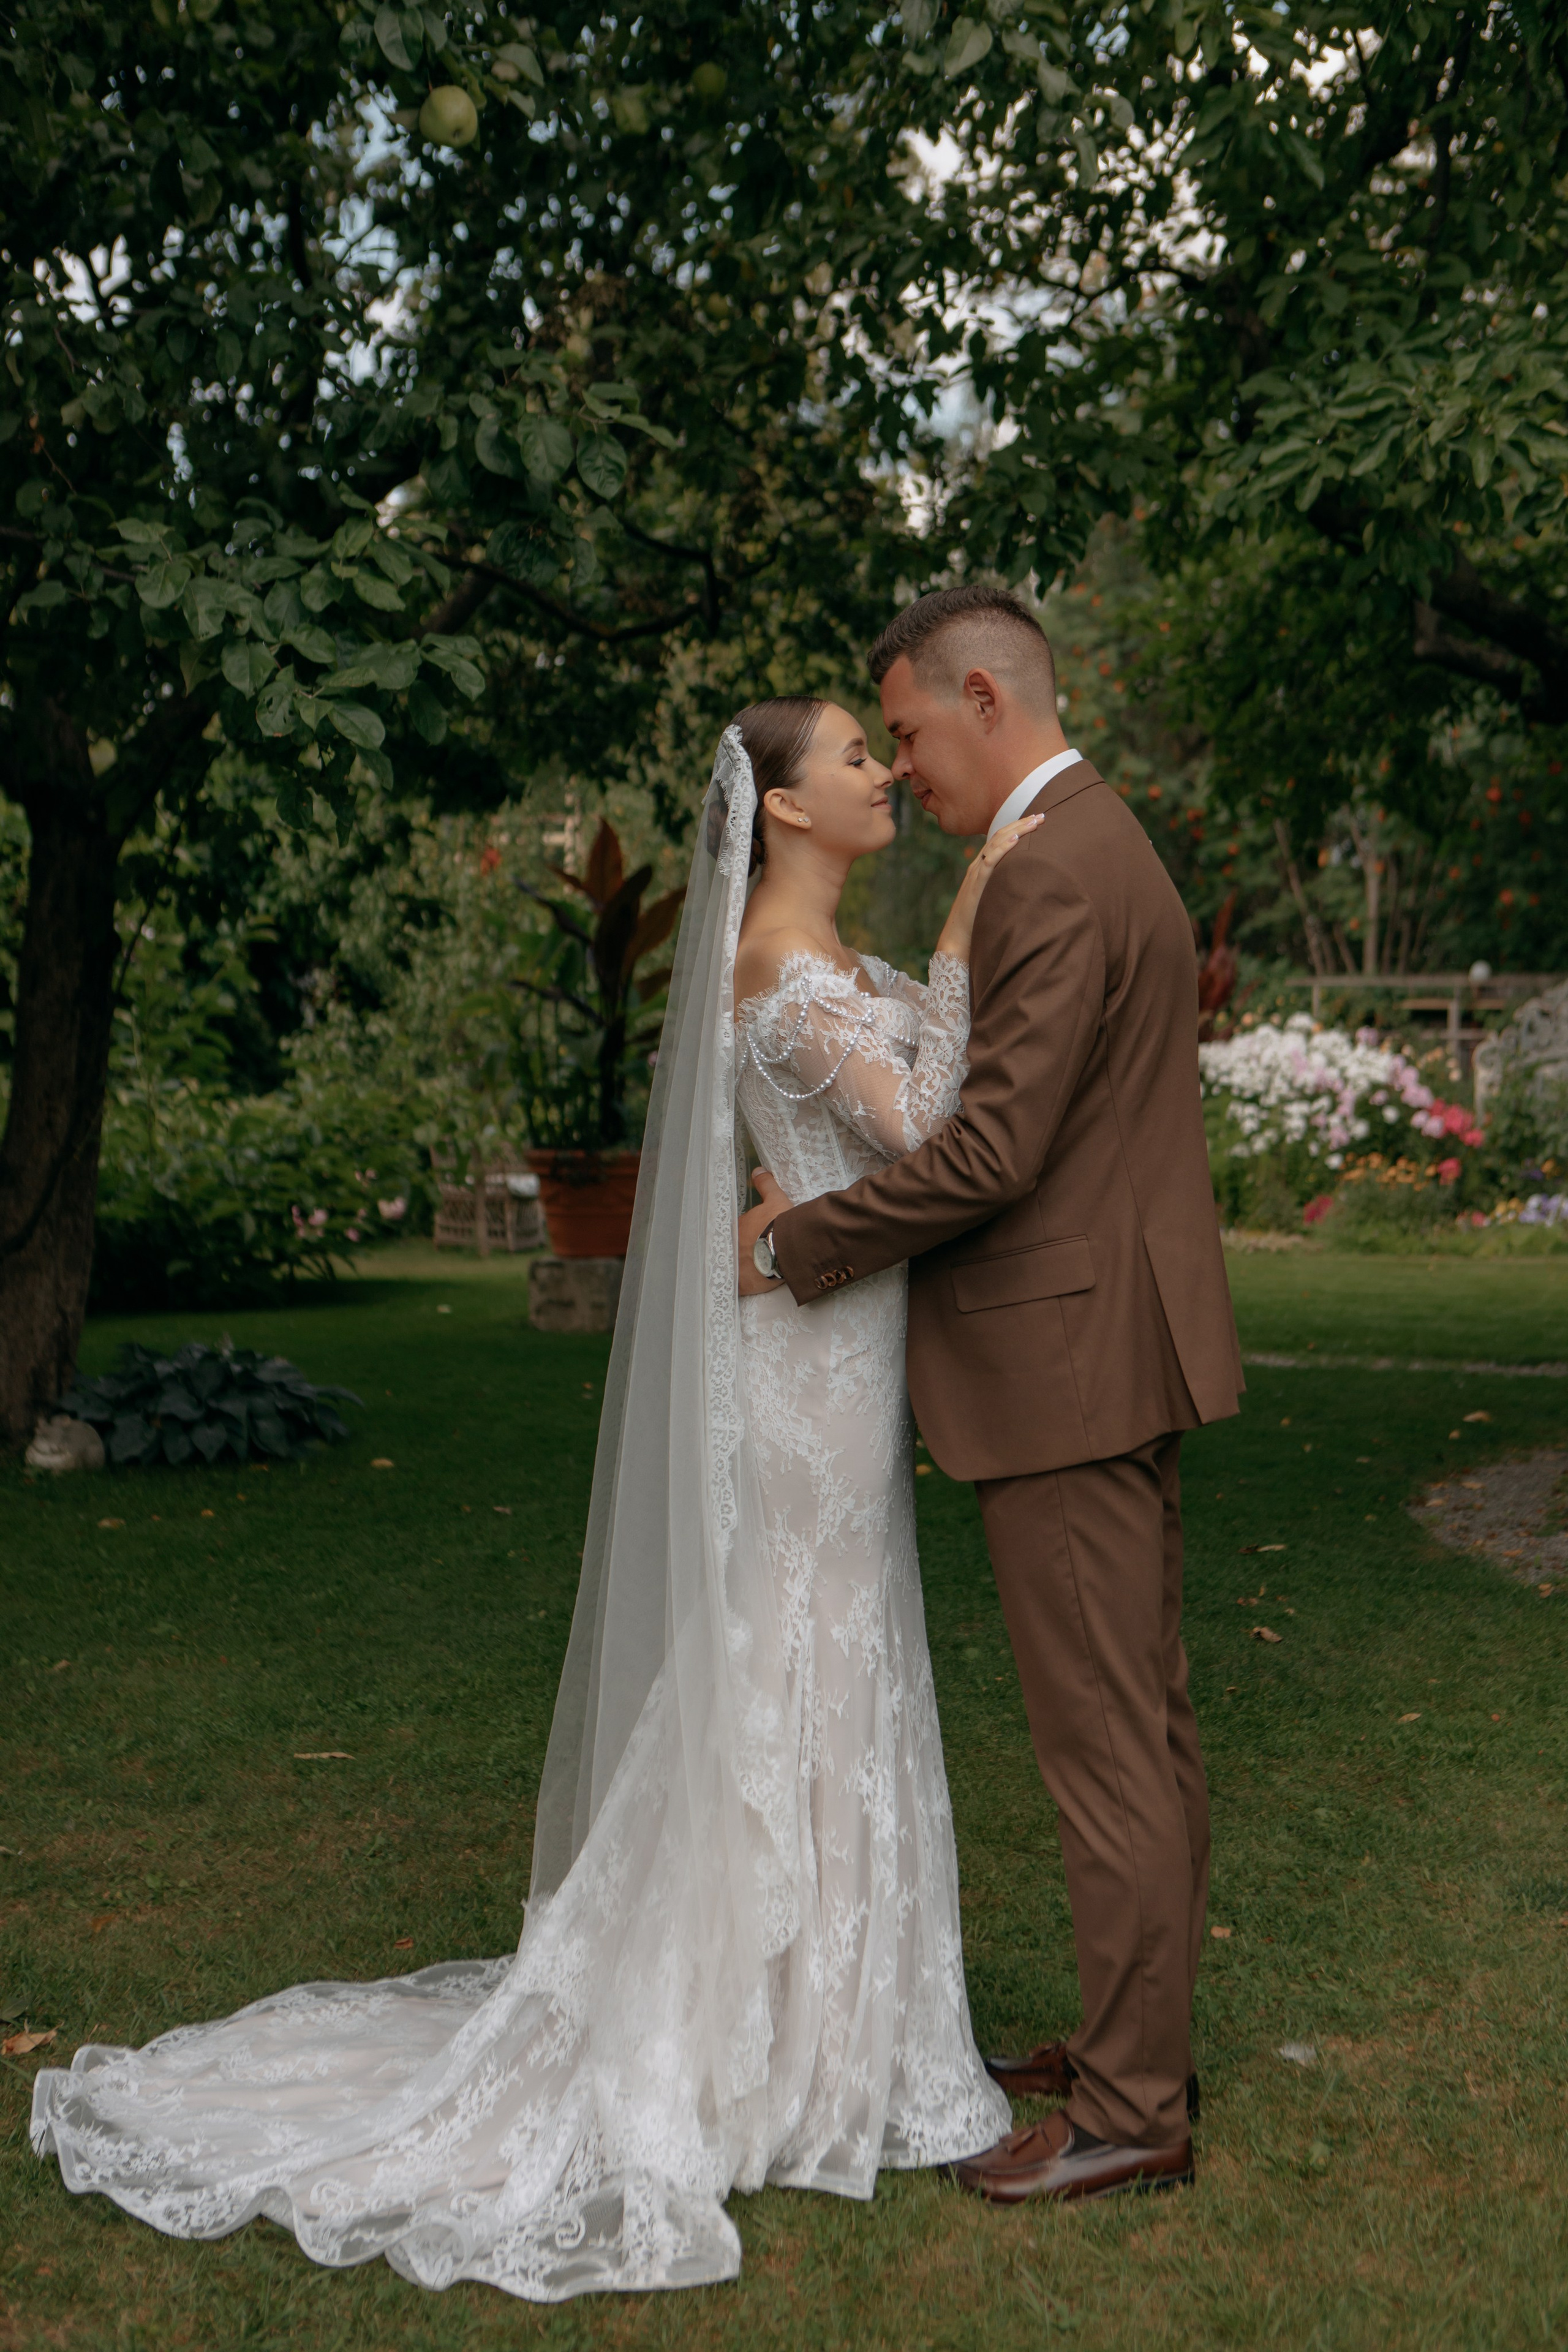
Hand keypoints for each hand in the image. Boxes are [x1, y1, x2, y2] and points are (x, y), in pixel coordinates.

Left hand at [738, 1169, 787, 1294]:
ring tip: (758, 1270)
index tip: (756, 1238)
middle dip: (744, 1250)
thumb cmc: (781, 1223)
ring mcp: (734, 1265)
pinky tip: (750, 1284)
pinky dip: (742, 1285)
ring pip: (736, 1266)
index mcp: (736, 1227)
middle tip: (759, 1254)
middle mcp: (730, 1246)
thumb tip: (758, 1170)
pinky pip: (738, 1285)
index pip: (738, 1230)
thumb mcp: (775, 1199)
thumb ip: (765, 1185)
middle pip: (735, 1248)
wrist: (787, 1247)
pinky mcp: (741, 1284)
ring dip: (744, 1267)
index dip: (748, 1234)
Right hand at [935, 813, 1043, 962]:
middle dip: (1021, 823)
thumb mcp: (994, 900)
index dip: (1017, 828)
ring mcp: (976, 874)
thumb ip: (1005, 888)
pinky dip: (1003, 848)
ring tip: (1034, 821)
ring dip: (1017, 830)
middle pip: (1000, 836)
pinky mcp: (977, 885)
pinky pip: (990, 861)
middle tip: (1041, 815)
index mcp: (982, 869)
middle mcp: (978, 866)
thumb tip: (1026, 886)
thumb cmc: (977, 924)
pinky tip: (1016, 839)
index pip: (1000, 840)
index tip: (1035, 821)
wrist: (957, 940)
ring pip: (996, 844)